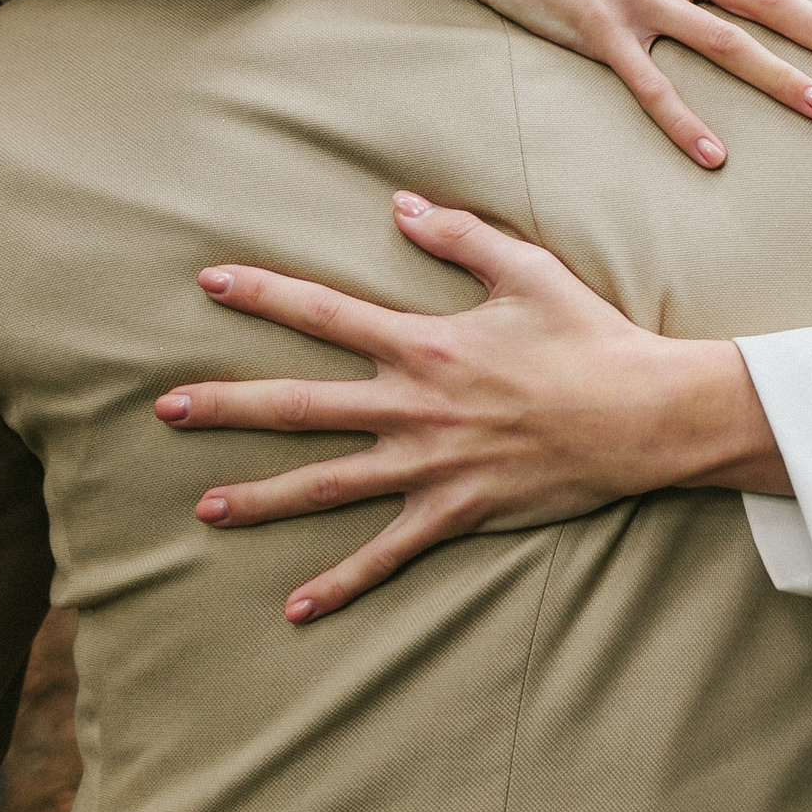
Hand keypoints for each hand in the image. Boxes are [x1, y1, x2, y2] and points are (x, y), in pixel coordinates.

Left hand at [153, 193, 777, 623]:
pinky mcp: (457, 512)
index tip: (208, 281)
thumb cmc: (590, 337)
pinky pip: (388, 554)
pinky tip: (297, 607)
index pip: (325, 313)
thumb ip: (460, 235)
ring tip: (204, 509)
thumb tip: (401, 204)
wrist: (645, 414)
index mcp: (425, 343)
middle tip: (165, 409)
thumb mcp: (529, 269)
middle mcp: (413, 406)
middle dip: (229, 407)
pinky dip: (343, 583)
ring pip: (327, 485)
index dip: (264, 293)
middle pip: (301, 405)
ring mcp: (430, 465)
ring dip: (262, 497)